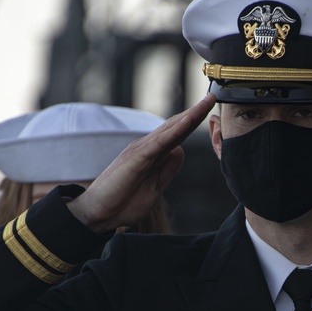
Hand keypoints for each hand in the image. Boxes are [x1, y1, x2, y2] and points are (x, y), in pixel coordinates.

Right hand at [68, 94, 215, 232]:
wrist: (97, 214)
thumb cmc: (122, 202)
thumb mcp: (155, 188)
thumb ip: (167, 170)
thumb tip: (180, 151)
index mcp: (153, 155)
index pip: (178, 134)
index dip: (194, 122)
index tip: (211, 110)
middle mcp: (147, 147)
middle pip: (176, 126)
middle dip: (196, 112)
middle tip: (213, 96)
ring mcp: (141, 150)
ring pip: (170, 129)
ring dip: (190, 115)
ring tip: (207, 101)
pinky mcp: (136, 158)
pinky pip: (159, 142)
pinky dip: (175, 130)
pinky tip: (188, 120)